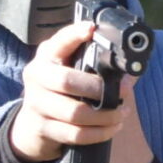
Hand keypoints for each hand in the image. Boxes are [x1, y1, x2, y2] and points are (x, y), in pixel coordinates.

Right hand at [8, 20, 141, 162]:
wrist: (32, 126)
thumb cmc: (61, 93)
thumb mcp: (70, 72)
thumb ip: (93, 66)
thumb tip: (130, 69)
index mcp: (47, 56)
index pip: (59, 41)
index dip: (74, 35)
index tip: (92, 29)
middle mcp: (37, 76)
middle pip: (67, 81)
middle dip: (100, 88)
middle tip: (124, 92)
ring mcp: (36, 103)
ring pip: (74, 112)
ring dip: (104, 116)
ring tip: (120, 114)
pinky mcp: (41, 128)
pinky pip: (75, 134)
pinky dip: (98, 133)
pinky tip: (111, 128)